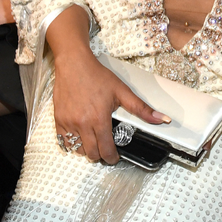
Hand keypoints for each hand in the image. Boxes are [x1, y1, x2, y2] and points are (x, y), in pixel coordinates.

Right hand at [51, 48, 168, 163]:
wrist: (74, 64)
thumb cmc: (97, 76)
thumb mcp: (122, 91)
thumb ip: (142, 109)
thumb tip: (162, 119)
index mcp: (99, 119)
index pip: (106, 150)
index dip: (112, 157)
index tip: (114, 156)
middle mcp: (83, 124)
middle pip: (92, 154)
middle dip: (100, 155)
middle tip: (105, 148)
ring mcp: (69, 123)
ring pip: (77, 150)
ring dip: (86, 148)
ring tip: (93, 139)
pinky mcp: (59, 119)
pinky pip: (64, 140)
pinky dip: (72, 142)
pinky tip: (80, 134)